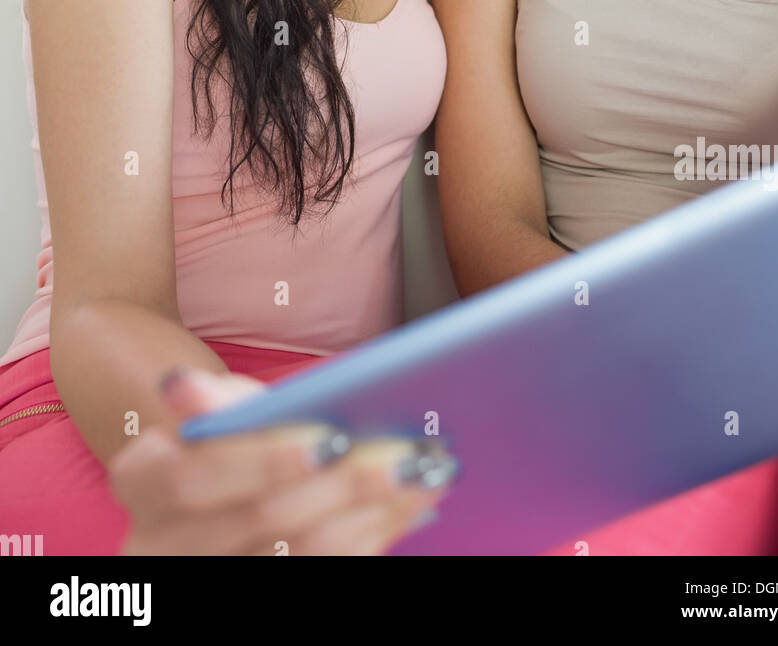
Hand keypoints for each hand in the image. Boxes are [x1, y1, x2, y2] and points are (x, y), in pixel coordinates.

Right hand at [109, 367, 458, 555]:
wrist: (218, 495)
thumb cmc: (227, 439)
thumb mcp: (218, 410)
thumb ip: (221, 404)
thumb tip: (183, 388)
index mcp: (141, 482)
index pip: (196, 478)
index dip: (266, 460)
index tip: (335, 436)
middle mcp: (161, 546)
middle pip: (260, 525)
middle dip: (342, 487)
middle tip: (407, 455)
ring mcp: (209, 581)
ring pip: (298, 560)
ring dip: (372, 516)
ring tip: (424, 474)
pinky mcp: (254, 602)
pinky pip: (322, 579)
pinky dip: (371, 540)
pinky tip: (407, 508)